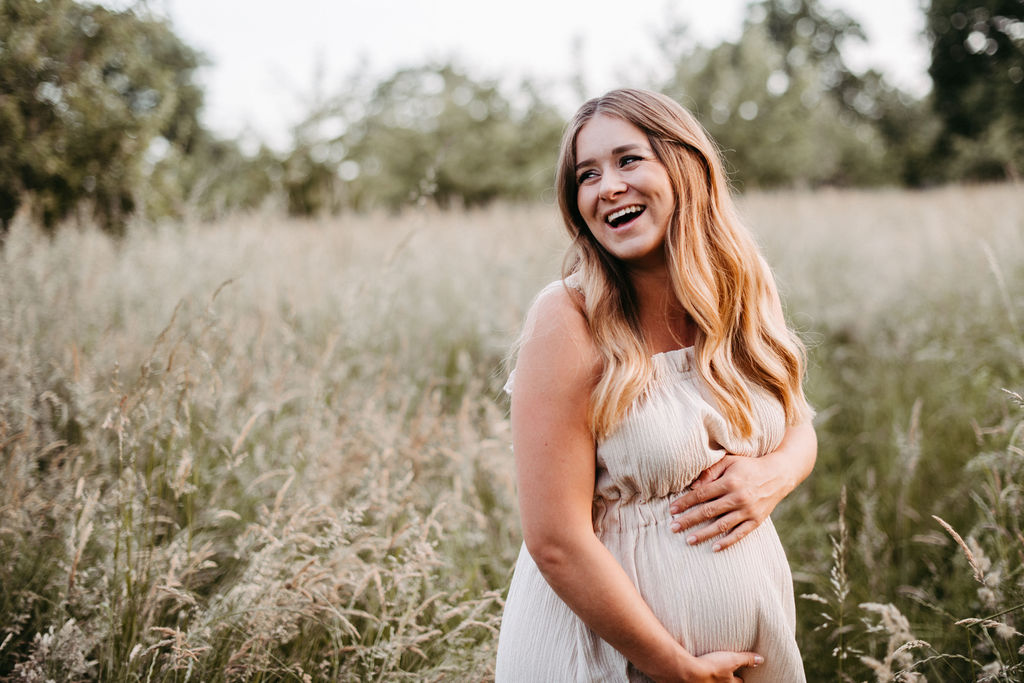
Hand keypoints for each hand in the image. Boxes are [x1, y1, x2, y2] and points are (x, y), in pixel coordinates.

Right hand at [658, 650, 762, 682]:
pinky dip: (701, 676)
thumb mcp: (732, 660)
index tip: (740, 675)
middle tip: (726, 675)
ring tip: (713, 673)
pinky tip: (698, 671)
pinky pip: (700, 680)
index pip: (739, 682)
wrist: (688, 672)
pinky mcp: (695, 682)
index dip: (740, 677)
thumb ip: (747, 659)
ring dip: (714, 679)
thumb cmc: (712, 667)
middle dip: (727, 680)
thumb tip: (761, 659)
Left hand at [669, 455, 789, 551]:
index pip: (702, 494)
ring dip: (704, 534)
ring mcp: (748, 511)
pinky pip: (740, 534)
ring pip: (722, 525)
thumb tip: (693, 486)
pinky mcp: (756, 521)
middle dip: (688, 520)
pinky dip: (727, 542)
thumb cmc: (748, 466)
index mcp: (729, 482)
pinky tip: (714, 548)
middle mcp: (738, 497)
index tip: (672, 510)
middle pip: (708, 511)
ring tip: (688, 540)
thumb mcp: (729, 461)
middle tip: (673, 528)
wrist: (778, 475)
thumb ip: (710, 471)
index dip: (685, 502)